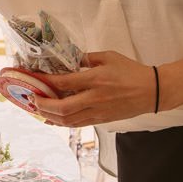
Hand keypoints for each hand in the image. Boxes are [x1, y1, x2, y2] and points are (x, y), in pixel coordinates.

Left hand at [32, 51, 157, 126]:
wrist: (152, 91)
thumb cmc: (131, 71)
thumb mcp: (108, 57)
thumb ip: (86, 58)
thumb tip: (68, 59)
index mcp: (96, 79)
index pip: (64, 83)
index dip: (45, 82)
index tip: (33, 79)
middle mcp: (95, 98)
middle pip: (62, 108)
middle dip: (42, 105)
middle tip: (30, 99)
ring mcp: (98, 112)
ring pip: (68, 120)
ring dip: (49, 116)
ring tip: (37, 110)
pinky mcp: (102, 120)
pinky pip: (77, 124)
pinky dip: (62, 123)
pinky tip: (52, 119)